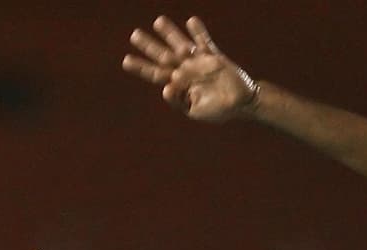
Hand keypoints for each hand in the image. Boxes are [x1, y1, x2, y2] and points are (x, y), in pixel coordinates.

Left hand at [123, 16, 258, 120]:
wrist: (240, 103)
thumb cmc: (217, 111)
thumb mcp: (194, 111)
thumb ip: (178, 100)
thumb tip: (165, 88)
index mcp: (178, 84)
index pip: (155, 74)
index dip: (141, 67)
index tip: (126, 61)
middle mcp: (185, 70)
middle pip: (163, 55)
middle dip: (149, 45)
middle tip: (134, 35)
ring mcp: (198, 61)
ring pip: (180, 44)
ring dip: (169, 33)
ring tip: (158, 21)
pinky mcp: (213, 56)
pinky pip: (204, 42)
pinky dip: (198, 32)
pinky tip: (190, 21)